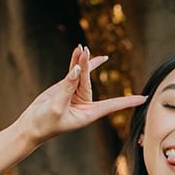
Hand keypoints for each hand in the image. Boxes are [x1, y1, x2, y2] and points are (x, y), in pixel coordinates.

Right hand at [23, 43, 144, 142]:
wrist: (30, 126)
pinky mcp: (65, 87)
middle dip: (86, 68)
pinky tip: (80, 51)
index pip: (112, 106)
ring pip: (82, 75)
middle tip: (83, 52)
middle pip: (89, 83)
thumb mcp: (57, 106)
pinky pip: (73, 72)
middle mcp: (85, 104)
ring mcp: (75, 94)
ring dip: (82, 62)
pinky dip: (76, 62)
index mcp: (88, 114)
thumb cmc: (45, 123)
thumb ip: (67, 87)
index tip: (144, 98)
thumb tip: (76, 70)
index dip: (127, 102)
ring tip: (82, 48)